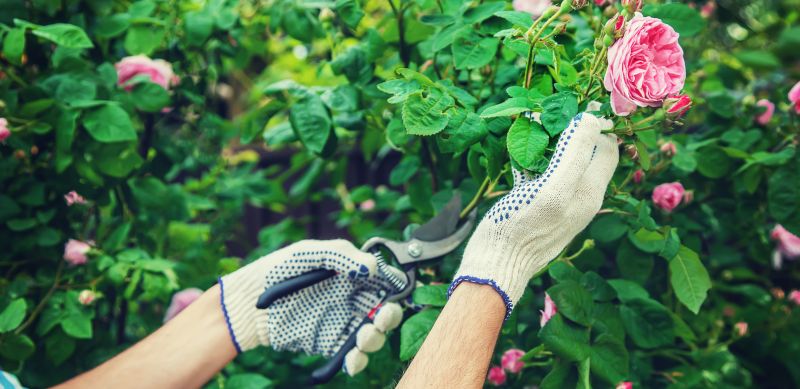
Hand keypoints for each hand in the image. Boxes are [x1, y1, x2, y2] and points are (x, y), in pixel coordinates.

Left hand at [219, 239, 402, 375]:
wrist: (248, 303)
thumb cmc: (277, 270)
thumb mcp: (308, 253)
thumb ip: (342, 256)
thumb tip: (373, 268)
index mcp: (352, 274)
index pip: (384, 280)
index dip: (395, 286)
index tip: (395, 291)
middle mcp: (352, 299)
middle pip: (385, 311)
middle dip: (390, 317)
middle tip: (382, 317)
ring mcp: (342, 322)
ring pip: (373, 335)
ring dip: (375, 339)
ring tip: (363, 338)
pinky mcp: (329, 344)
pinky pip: (350, 356)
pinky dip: (356, 361)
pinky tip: (351, 359)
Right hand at [450, 113, 618, 315]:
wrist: (495, 264)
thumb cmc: (522, 228)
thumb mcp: (553, 188)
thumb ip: (575, 154)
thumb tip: (592, 119)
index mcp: (590, 192)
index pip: (608, 147)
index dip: (595, 126)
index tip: (572, 109)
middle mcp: (580, 196)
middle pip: (586, 151)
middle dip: (570, 130)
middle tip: (548, 114)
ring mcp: (559, 200)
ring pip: (562, 160)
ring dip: (549, 140)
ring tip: (530, 124)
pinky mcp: (537, 203)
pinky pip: (540, 172)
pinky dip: (531, 157)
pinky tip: (515, 150)